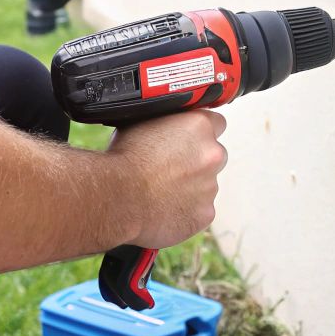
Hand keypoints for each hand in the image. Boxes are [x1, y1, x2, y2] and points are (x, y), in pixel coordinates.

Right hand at [108, 110, 227, 248]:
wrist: (118, 196)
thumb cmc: (124, 158)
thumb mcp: (144, 121)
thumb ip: (168, 121)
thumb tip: (170, 123)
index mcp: (199, 126)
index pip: (217, 123)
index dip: (200, 133)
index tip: (188, 140)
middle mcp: (212, 154)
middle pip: (215, 156)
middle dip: (198, 162)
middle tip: (172, 168)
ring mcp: (210, 187)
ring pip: (206, 185)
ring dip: (191, 187)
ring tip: (161, 191)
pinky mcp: (204, 214)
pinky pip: (199, 211)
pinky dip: (186, 211)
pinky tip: (163, 208)